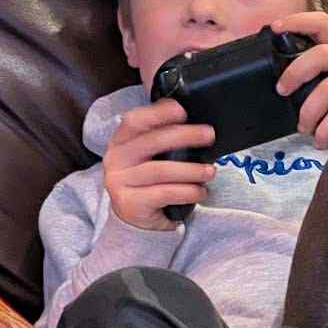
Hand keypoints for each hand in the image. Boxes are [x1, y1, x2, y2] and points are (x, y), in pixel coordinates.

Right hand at [103, 99, 217, 229]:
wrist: (135, 217)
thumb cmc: (148, 181)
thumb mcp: (149, 156)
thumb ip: (163, 138)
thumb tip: (196, 125)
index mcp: (121, 140)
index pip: (135, 120)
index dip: (158, 113)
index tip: (182, 111)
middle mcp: (116, 159)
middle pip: (152, 141)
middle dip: (185, 136)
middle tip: (208, 136)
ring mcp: (120, 182)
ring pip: (161, 170)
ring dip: (191, 170)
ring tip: (210, 171)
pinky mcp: (130, 203)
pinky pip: (164, 194)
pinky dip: (188, 192)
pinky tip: (200, 192)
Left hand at [271, 11, 327, 149]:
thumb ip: (319, 70)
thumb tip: (284, 85)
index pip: (321, 23)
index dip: (298, 22)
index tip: (276, 27)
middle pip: (320, 55)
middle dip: (295, 73)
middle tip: (282, 91)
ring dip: (310, 112)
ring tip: (304, 128)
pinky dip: (327, 129)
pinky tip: (321, 139)